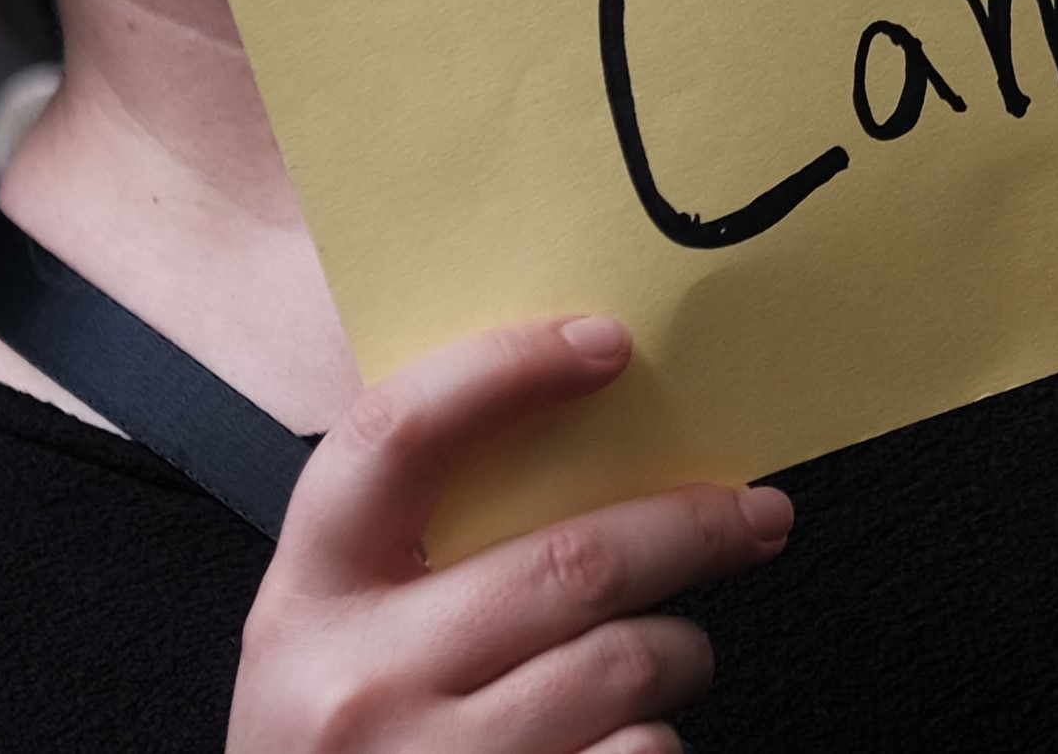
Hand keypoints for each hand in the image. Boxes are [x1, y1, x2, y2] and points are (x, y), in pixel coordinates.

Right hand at [229, 318, 789, 753]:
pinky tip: (630, 739)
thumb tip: (562, 435)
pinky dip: (657, 742)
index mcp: (306, 600)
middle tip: (750, 516)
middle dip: (688, 531)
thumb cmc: (336, 753)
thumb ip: (404, 555)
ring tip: (680, 651)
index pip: (398, 436)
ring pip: (626, 669)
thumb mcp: (328, 644)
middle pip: (569, 563)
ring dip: (684, 650)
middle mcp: (364, 684)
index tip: (603, 344)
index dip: (505, 372)